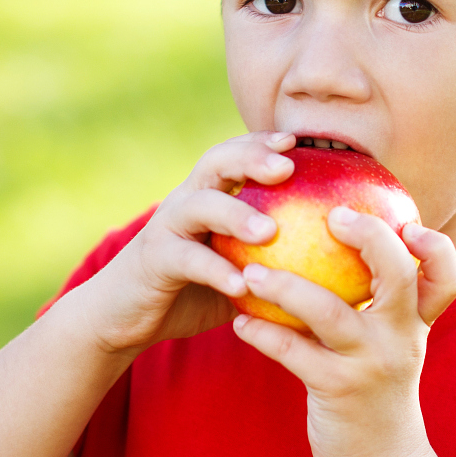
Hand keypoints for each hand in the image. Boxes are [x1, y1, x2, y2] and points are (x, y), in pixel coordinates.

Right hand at [76, 132, 297, 355]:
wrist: (123, 316)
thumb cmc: (190, 291)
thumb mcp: (235, 267)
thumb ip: (270, 256)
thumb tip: (332, 260)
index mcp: (208, 195)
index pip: (236, 155)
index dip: (263, 143)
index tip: (298, 141)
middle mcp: (186, 202)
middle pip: (216, 163)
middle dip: (251, 158)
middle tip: (286, 167)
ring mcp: (167, 228)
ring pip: (199, 205)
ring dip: (234, 214)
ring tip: (270, 231)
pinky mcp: (153, 261)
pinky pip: (186, 260)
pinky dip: (215, 271)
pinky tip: (242, 286)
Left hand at [231, 210, 455, 456]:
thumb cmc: (375, 389)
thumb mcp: (390, 345)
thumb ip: (378, 304)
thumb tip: (338, 244)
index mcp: (416, 323)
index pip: (446, 276)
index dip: (434, 245)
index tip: (407, 221)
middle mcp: (400, 338)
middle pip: (397, 275)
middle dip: (369, 236)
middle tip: (331, 214)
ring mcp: (370, 363)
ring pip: (328, 311)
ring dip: (284, 284)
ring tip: (251, 271)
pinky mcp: (337, 389)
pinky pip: (292, 351)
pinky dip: (262, 333)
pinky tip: (240, 321)